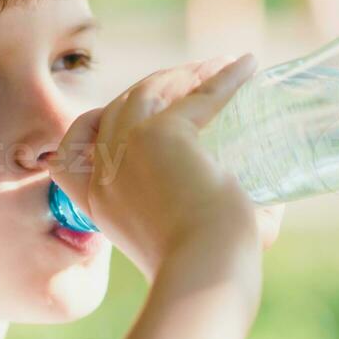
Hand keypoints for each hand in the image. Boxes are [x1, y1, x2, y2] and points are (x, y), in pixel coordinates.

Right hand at [50, 53, 272, 280]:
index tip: (127, 115)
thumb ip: (209, 226)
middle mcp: (104, 174)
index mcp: (98, 205)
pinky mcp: (162, 135)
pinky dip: (223, 78)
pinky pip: (196, 95)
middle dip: (152, 89)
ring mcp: (128, 150)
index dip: (91, 127)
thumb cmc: (205, 271)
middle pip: (117, 110)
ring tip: (217, 67)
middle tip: (195, 81)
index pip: (69, 156)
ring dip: (182, 74)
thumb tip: (269, 206)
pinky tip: (246, 65)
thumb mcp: (192, 244)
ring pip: (147, 91)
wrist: (208, 273)